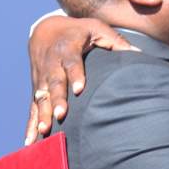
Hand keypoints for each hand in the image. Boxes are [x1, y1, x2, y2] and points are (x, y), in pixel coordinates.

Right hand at [24, 15, 133, 144]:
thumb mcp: (96, 28)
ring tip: (45, 130)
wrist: (45, 29)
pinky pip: (32, 107)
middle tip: (61, 114)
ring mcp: (41, 77)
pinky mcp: (36, 88)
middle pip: (54, 82)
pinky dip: (30, 124)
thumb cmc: (77, 30)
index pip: (71, 62)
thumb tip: (139, 54)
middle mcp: (51, 63)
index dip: (75, 75)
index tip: (80, 89)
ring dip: (42, 114)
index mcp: (67, 48)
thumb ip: (116, 41)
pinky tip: (30, 140)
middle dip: (57, 99)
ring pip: (41, 97)